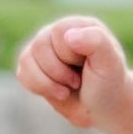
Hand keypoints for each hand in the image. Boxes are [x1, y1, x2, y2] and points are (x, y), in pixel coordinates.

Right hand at [15, 14, 128, 129]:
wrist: (105, 107)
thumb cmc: (109, 83)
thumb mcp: (110, 62)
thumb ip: (96, 42)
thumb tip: (68, 36)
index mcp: (79, 25)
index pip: (59, 32)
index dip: (69, 55)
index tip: (88, 67)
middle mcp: (59, 33)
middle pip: (40, 46)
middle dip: (59, 72)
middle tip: (78, 81)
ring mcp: (44, 48)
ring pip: (26, 59)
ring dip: (49, 83)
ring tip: (68, 88)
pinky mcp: (33, 66)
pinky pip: (22, 74)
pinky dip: (39, 88)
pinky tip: (58, 92)